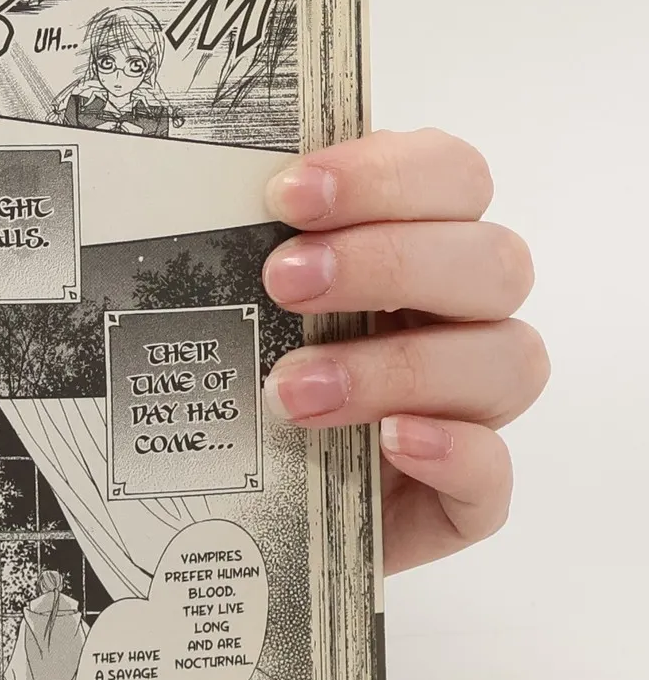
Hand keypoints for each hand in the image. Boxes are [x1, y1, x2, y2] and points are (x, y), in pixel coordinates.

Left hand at [259, 131, 546, 573]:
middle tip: (282, 281)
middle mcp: (458, 319)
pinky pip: (493, 473)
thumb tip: (172, 189)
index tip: (287, 195)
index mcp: (414, 245)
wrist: (223, 503)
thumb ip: (226, 241)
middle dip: (387, 263)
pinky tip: (391, 440)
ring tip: (293, 389)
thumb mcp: (221, 300)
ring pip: (506, 361)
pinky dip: (453, 451)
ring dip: (400, 365)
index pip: (450, 177)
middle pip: (493, 262)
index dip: (384, 176)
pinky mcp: (460, 498)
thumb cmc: (229, 377)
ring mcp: (469, 410)